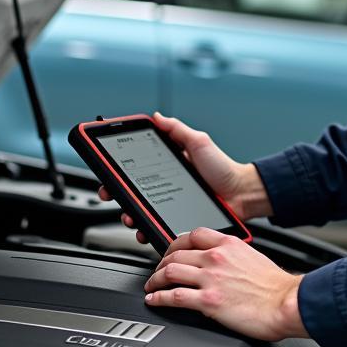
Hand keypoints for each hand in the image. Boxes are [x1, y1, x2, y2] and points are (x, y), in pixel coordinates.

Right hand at [98, 112, 271, 243]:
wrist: (241, 194)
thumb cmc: (223, 168)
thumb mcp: (199, 142)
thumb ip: (177, 130)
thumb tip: (157, 116)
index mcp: (166, 167)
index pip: (135, 168)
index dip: (117, 169)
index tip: (106, 170)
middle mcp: (164, 186)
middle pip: (131, 191)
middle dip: (115, 192)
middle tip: (110, 192)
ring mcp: (169, 205)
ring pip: (140, 211)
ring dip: (128, 214)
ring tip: (128, 214)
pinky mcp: (176, 221)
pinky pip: (156, 227)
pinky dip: (145, 230)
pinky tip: (143, 229)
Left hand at [143, 227, 306, 340]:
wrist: (286, 303)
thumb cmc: (275, 286)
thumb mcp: (252, 257)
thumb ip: (232, 255)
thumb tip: (221, 261)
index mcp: (228, 244)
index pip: (192, 234)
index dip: (174, 243)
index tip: (170, 252)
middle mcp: (216, 257)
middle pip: (175, 253)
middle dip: (161, 263)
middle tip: (157, 271)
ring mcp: (210, 278)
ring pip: (170, 271)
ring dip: (155, 279)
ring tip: (151, 286)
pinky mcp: (208, 301)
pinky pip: (173, 296)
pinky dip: (158, 297)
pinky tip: (154, 300)